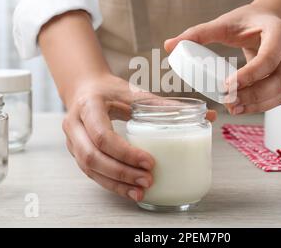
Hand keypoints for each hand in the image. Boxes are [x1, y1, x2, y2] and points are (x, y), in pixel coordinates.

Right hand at [62, 74, 216, 201]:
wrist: (84, 88)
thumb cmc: (111, 90)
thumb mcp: (135, 93)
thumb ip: (168, 105)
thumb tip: (209, 115)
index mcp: (89, 105)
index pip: (102, 134)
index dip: (125, 152)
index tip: (150, 162)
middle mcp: (74, 124)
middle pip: (92, 157)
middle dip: (121, 173)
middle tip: (147, 180)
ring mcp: (71, 140)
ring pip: (89, 169)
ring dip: (116, 184)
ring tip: (141, 192)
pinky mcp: (76, 152)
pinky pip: (90, 173)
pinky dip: (110, 184)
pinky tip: (129, 191)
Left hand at [164, 4, 280, 114]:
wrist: (268, 19)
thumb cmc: (246, 21)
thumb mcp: (224, 23)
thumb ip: (198, 33)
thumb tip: (169, 45)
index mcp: (277, 32)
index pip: (268, 57)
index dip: (250, 74)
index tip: (227, 85)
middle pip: (278, 80)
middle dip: (253, 95)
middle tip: (228, 102)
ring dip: (258, 104)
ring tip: (233, 109)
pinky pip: (279, 96)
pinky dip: (262, 105)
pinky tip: (243, 108)